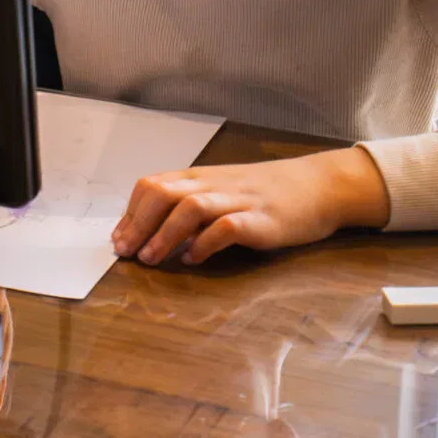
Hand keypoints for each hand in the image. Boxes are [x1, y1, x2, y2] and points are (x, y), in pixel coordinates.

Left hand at [111, 148, 392, 265]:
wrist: (318, 185)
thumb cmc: (267, 192)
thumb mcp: (223, 191)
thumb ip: (192, 206)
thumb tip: (154, 233)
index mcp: (201, 178)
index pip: (152, 185)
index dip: (131, 212)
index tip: (119, 239)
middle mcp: (215, 185)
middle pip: (163, 193)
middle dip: (138, 223)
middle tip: (125, 252)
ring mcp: (238, 201)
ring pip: (190, 208)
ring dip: (164, 234)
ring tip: (150, 259)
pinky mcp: (261, 220)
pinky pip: (227, 228)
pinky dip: (205, 244)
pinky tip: (194, 259)